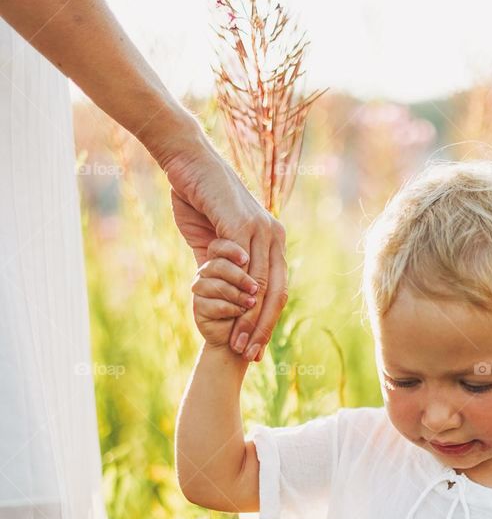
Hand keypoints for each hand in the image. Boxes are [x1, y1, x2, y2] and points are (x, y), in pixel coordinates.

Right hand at [156, 131, 288, 362]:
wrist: (187, 162)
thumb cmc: (198, 197)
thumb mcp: (212, 238)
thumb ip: (222, 263)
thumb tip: (224, 287)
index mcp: (271, 240)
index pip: (276, 290)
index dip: (266, 322)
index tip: (254, 347)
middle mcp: (273, 235)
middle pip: (276, 293)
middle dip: (263, 328)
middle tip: (251, 356)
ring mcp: (261, 229)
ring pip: (263, 285)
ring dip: (251, 318)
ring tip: (239, 343)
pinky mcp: (243, 224)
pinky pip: (246, 267)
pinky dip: (241, 293)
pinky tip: (234, 313)